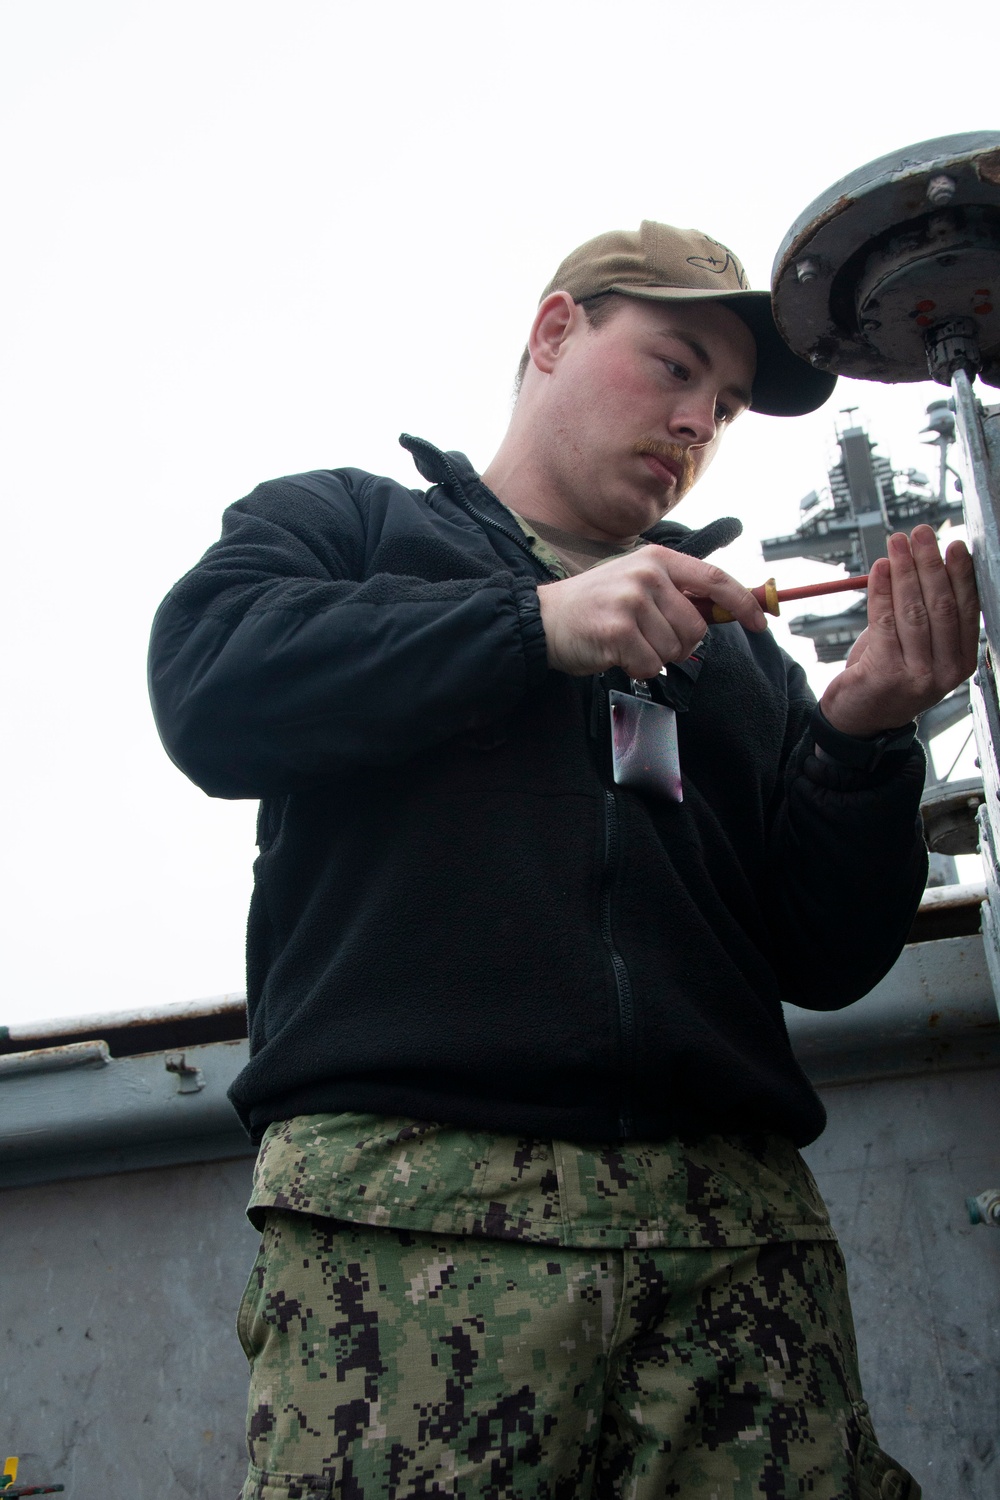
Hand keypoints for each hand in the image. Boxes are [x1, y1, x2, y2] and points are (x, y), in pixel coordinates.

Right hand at [536, 545, 767, 677]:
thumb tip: (725, 611)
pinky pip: (651, 664)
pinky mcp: (618, 630)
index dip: (743, 603)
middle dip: (680, 644)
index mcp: (658, 559)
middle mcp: (647, 576)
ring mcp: (632, 602)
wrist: (543, 619)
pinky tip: (615, 653)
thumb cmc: (594, 606)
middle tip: (649, 639)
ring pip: (675, 649)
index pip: (715, 580)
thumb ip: (676, 593)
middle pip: (697, 627)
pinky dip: (636, 668)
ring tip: (627, 642)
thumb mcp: (637, 584)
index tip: (759, 622)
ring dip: (654, 656)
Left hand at [819, 526, 979, 737]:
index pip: (967, 610)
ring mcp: (917, 676)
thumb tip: (927, 562)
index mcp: (961, 662)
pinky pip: (883, 622)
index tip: (955, 545)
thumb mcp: (920, 649)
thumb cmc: (890, 676)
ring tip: (898, 543)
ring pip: (914, 612)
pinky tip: (880, 570)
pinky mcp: (885, 675)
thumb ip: (928, 615)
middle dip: (931, 564)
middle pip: (942, 606)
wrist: (859, 720)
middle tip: (921, 534)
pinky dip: (881, 590)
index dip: (961, 574)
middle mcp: (945, 672)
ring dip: (905, 571)